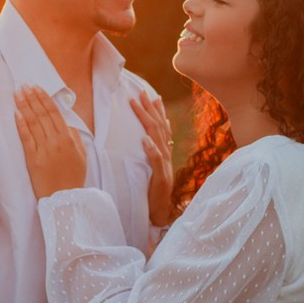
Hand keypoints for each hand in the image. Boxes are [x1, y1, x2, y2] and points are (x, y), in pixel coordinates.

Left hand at [14, 86, 85, 198]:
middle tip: (24, 86)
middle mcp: (57, 142)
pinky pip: (26, 139)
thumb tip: (66, 122)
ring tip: (18, 95)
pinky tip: (16, 114)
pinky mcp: (33, 160)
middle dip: (32, 98)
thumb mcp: (81, 155)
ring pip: (33, 123)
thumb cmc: (74, 177)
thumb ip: (74, 137)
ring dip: (25, 107)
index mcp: (69, 139)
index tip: (37, 88)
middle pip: (42, 115)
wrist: (65, 200)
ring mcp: (44, 150)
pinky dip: (21, 125)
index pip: (55, 113)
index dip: (45, 99)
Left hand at [129, 92, 173, 226]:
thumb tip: (149, 135)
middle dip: (149, 108)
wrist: (161, 210)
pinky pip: (156, 160)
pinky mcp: (160, 176)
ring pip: (156, 138)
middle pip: (158, 126)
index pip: (161, 126)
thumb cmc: (153, 189)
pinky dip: (151, 149)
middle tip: (141, 92)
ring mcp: (164, 165)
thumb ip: (153, 152)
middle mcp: (165, 154)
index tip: (150, 95)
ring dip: (147, 120)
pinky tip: (145, 139)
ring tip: (138, 105)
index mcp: (163, 151)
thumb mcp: (153, 168)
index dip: (156, 110)